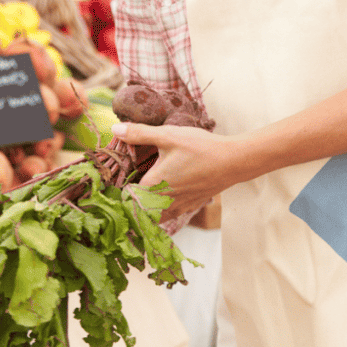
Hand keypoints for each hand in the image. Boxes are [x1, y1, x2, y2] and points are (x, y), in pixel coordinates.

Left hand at [111, 122, 239, 220]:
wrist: (233, 161)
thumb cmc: (201, 148)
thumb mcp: (168, 136)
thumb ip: (140, 133)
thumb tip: (114, 129)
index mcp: (153, 187)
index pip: (125, 199)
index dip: (117, 193)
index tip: (113, 184)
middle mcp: (163, 202)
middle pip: (137, 211)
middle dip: (129, 202)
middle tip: (125, 187)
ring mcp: (178, 207)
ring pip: (153, 217)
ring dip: (146, 208)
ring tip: (143, 192)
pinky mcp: (190, 207)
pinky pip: (169, 215)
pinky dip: (161, 209)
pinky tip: (164, 193)